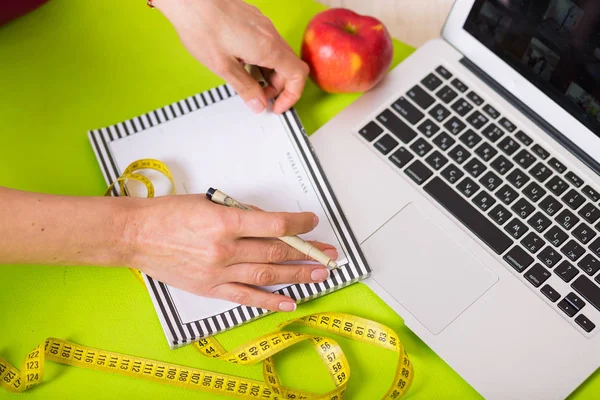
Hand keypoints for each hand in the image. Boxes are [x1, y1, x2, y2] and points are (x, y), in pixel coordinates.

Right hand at [124, 195, 336, 310]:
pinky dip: (269, 301)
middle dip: (307, 252)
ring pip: (267, 274)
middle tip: (329, 253)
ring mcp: (219, 272)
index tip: (312, 221)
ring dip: (297, 275)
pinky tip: (290, 302)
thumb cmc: (170, 213)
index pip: (275, 225)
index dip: (299, 224)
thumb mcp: (209, 202)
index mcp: (226, 223)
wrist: (136, 235)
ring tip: (321, 275)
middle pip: (276, 251)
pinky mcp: (210, 288)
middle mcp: (226, 249)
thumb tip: (270, 224)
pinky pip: (245, 297)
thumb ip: (241, 213)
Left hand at [154, 0, 309, 114]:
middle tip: (260, 98)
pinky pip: (268, 44)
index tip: (277, 106)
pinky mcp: (254, 21)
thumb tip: (258, 103)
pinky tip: (243, 63)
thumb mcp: (224, 67)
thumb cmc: (203, 25)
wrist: (190, 0)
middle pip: (290, 66)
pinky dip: (262, 60)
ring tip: (249, 82)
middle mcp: (271, 35)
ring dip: (269, 73)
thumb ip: (245, 88)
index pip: (298, 76)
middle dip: (278, 87)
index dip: (291, 96)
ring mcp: (263, 26)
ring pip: (279, 55)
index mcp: (268, 48)